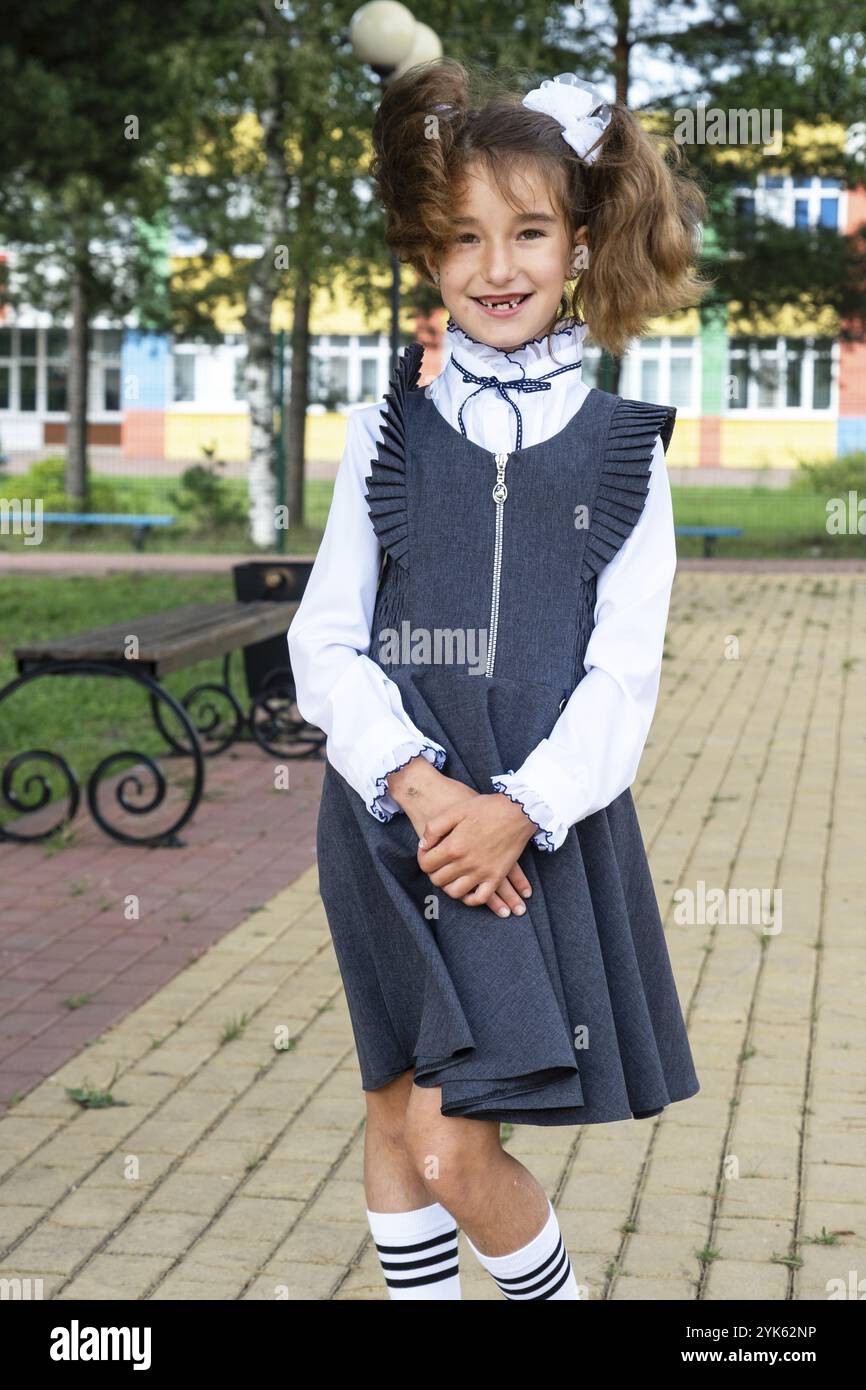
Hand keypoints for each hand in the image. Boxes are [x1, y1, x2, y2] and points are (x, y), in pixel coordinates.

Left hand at [386, 757, 534, 917]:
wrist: (518, 810)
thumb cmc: (486, 807)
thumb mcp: (456, 810)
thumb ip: (434, 828)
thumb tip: (423, 846)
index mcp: (454, 846)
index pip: (426, 865)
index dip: (422, 859)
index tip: (427, 853)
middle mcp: (466, 863)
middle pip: (438, 880)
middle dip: (433, 872)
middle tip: (438, 864)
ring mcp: (483, 872)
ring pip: (456, 892)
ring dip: (448, 886)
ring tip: (450, 877)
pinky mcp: (497, 876)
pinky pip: (481, 897)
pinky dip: (471, 898)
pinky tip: (467, 891)